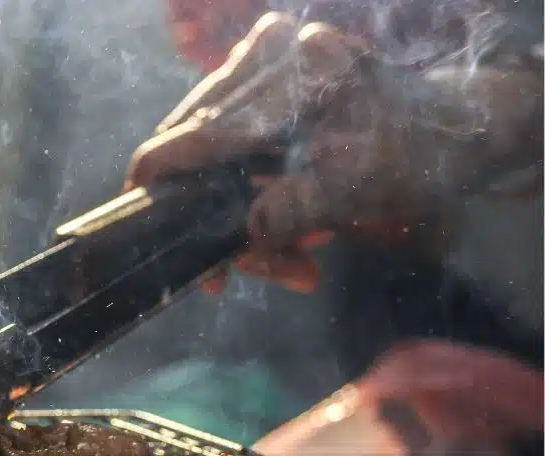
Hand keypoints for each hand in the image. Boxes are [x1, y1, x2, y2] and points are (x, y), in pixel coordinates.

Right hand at [129, 12, 543, 291]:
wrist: (448, 128)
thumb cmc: (410, 157)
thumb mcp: (360, 191)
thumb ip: (296, 211)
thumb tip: (242, 236)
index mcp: (298, 72)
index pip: (206, 129)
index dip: (162, 173)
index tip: (132, 205)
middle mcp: (271, 53)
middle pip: (199, 145)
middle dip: (211, 217)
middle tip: (227, 277)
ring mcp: (261, 60)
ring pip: (206, 149)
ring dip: (232, 212)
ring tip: (284, 260)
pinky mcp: (257, 77)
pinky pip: (221, 142)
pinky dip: (240, 191)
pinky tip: (276, 225)